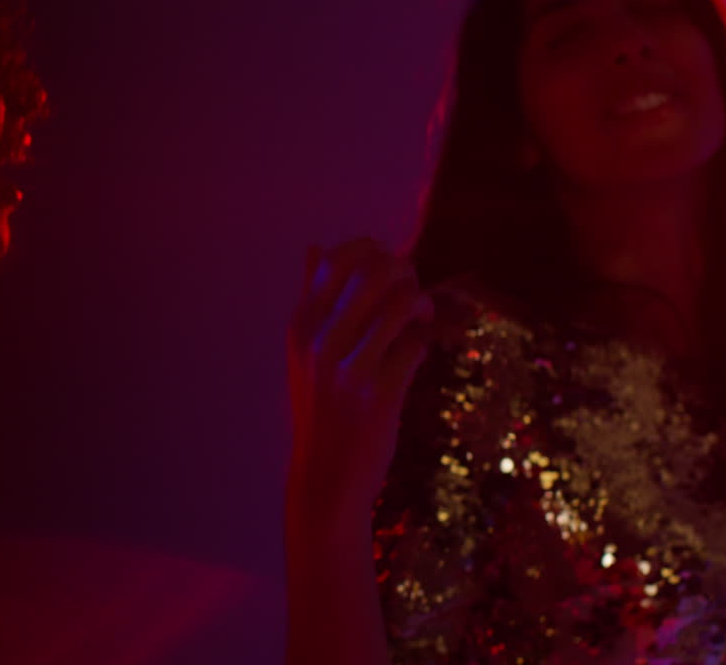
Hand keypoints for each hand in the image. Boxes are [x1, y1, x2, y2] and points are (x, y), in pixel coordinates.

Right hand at [285, 236, 434, 544]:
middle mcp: (320, 340)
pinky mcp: (379, 393)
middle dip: (405, 274)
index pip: (338, 259)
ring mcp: (349, 367)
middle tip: (411, 295)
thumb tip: (316, 247)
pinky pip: (417, 343)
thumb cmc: (318, 410)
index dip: (372, 253)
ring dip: (420, 305)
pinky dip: (425, 341)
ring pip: (402, 302)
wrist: (324, 479)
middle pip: (376, 272)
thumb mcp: (302, 352)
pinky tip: (418, 352)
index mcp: (300, 325)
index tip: (385, 273)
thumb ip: (312, 298)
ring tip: (420, 319)